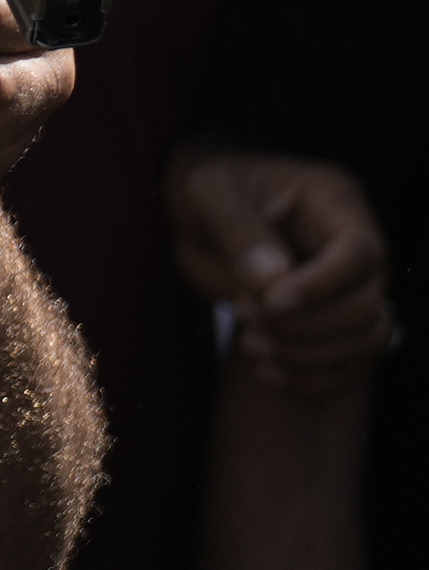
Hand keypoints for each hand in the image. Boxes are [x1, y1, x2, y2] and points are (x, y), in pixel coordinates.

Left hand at [168, 142, 393, 386]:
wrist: (199, 214)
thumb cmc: (207, 192)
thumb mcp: (208, 194)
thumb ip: (239, 232)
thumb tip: (271, 282)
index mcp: (335, 202)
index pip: (359, 254)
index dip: (321, 287)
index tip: (269, 303)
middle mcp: (356, 246)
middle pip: (368, 302)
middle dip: (307, 325)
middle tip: (245, 319)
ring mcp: (353, 285)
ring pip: (369, 336)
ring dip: (311, 355)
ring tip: (250, 344)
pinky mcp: (339, 319)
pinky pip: (354, 362)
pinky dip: (315, 377)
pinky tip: (266, 372)